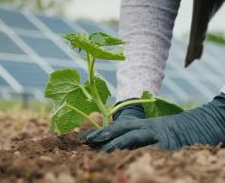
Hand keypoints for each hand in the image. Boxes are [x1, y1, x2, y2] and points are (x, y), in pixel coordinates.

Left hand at [85, 93, 224, 150]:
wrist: (197, 126)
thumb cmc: (169, 132)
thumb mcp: (150, 131)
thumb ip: (133, 135)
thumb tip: (108, 143)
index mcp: (142, 124)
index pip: (118, 126)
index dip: (102, 130)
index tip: (86, 138)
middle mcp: (148, 127)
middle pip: (123, 129)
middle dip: (106, 135)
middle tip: (90, 143)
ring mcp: (158, 135)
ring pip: (134, 137)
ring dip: (118, 143)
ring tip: (104, 151)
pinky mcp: (168, 144)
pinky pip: (151, 149)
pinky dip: (140, 153)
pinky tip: (129, 158)